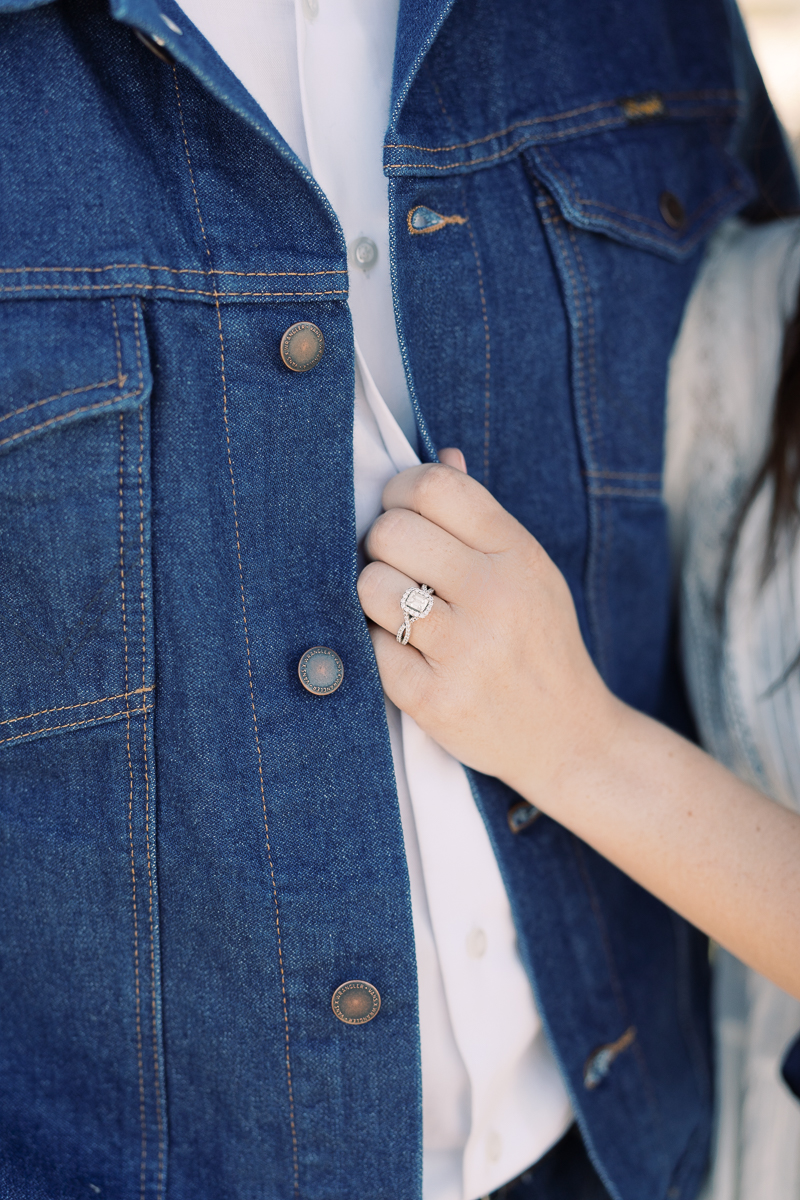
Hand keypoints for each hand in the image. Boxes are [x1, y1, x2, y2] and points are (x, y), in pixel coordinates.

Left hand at [357, 451, 618, 803]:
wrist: (569, 736)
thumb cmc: (538, 642)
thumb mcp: (530, 570)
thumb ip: (482, 515)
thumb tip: (442, 456)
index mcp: (518, 553)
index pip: (435, 486)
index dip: (401, 492)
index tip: (403, 514)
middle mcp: (495, 595)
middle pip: (393, 531)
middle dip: (382, 546)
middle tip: (399, 569)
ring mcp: (466, 650)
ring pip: (372, 587)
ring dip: (375, 597)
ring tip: (402, 613)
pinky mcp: (435, 700)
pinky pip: (372, 649)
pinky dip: (380, 649)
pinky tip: (409, 656)